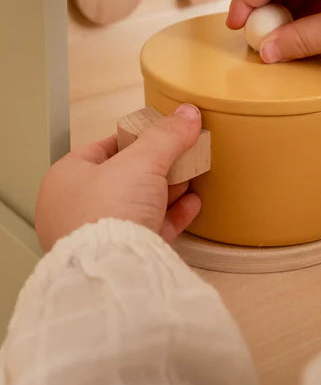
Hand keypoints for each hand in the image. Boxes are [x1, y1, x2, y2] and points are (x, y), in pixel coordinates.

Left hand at [35, 104, 202, 251]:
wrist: (114, 270)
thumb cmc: (107, 212)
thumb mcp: (143, 159)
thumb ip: (167, 135)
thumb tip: (187, 114)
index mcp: (65, 179)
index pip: (101, 148)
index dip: (133, 138)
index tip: (158, 133)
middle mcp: (74, 209)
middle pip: (122, 178)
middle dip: (155, 167)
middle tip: (180, 155)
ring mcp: (96, 236)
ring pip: (136, 205)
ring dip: (166, 191)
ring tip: (191, 177)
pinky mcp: (118, 257)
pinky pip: (148, 230)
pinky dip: (171, 216)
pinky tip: (191, 205)